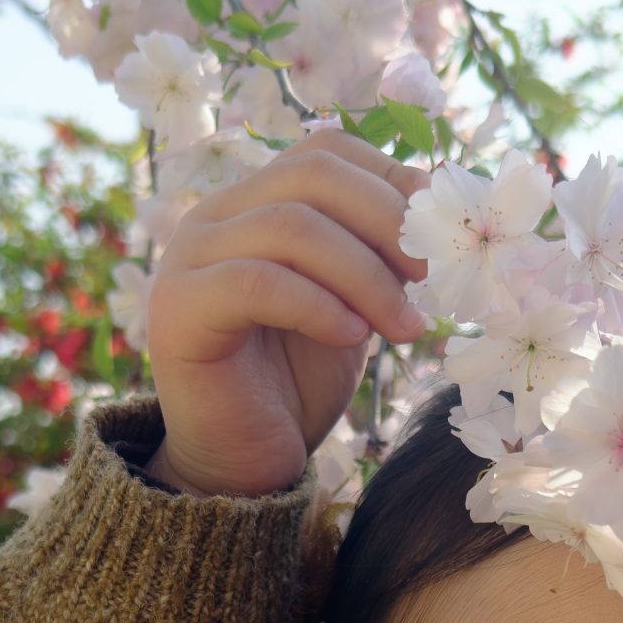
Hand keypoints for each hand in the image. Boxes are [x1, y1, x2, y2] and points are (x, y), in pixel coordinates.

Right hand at [140, 128, 434, 498]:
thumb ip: (378, 260)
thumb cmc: (296, 388)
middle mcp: (216, 218)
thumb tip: (443, 215)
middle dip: (386, 222)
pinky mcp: (179, 310)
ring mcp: (190, 259)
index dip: (391, 181)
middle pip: (312, 176)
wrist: (240, 468)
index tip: (442, 236)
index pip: (326, 154)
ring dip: (365, 275)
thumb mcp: (353, 308)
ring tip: (406, 326)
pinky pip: (257, 283)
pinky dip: (318, 305)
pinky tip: (352, 337)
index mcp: (255, 205)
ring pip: (291, 227)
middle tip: (431, 277)